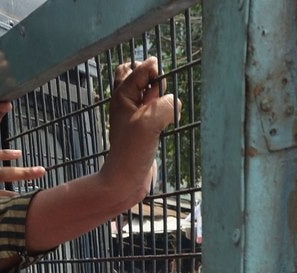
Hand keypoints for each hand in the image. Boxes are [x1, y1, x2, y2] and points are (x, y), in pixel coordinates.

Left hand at [103, 57, 177, 206]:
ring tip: (159, 119)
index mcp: (122, 93)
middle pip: (147, 76)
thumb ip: (165, 103)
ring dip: (162, 101)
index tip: (155, 95)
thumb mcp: (150, 120)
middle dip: (157, 86)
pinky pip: (159, 110)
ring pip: (155, 94)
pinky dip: (165, 115)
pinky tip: (165, 126)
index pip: (144, 67)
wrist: (125, 180)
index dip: (155, 76)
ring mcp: (137, 113)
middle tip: (153, 106)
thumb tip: (174, 104)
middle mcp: (127, 100)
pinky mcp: (146, 126)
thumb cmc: (131, 150)